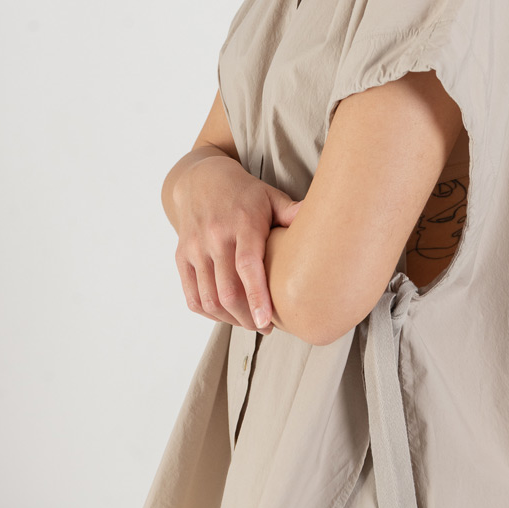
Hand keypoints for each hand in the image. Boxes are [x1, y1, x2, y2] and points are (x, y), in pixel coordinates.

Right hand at [173, 153, 301, 333]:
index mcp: (242, 223)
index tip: (267, 321)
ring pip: (209, 299)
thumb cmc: (244, 193)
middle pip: (227, 290)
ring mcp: (196, 247)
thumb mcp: (271, 197)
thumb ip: (293, 213)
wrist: (200, 179)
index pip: (247, 264)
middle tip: (266, 328)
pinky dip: (209, 313)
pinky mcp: (181, 256)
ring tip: (249, 323)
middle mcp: (215, 236)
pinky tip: (226, 315)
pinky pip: (192, 296)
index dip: (256, 295)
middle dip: (247, 318)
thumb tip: (327, 220)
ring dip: (230, 320)